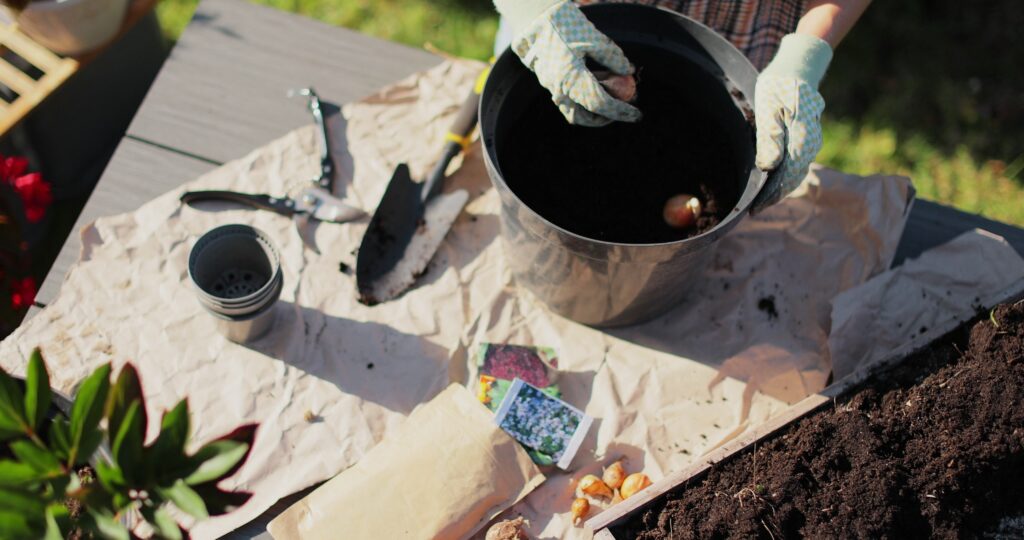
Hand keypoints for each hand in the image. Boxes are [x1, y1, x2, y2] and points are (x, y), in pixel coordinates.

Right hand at [494, 0, 640, 126]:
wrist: (535, 22)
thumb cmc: (565, 26)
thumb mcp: (593, 38)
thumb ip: (612, 56)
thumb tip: (628, 70)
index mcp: (571, 79)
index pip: (600, 104)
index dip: (621, 110)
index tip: (637, 113)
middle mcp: (560, 90)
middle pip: (586, 117)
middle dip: (607, 116)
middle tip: (625, 108)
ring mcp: (553, 90)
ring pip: (575, 115)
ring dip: (594, 114)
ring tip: (611, 102)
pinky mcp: (550, 86)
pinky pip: (568, 105)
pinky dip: (584, 106)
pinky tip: (597, 92)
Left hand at [753, 34, 832, 210]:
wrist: (798, 68)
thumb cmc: (778, 85)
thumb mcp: (768, 107)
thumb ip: (770, 136)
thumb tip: (770, 167)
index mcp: (802, 135)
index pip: (787, 173)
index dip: (772, 193)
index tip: (756, 207)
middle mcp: (811, 142)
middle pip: (794, 177)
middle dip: (774, 196)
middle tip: (754, 210)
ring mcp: (812, 141)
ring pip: (797, 172)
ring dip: (780, 188)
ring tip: (761, 202)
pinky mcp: (808, 139)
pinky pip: (798, 164)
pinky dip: (785, 177)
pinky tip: (772, 184)